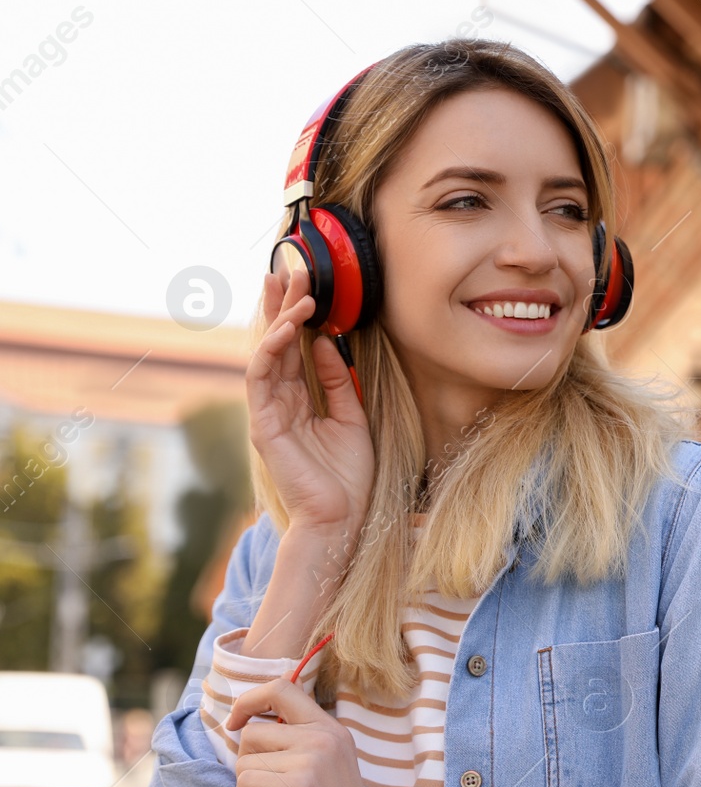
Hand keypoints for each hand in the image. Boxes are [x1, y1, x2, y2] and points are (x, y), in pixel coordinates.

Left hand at [226, 676, 388, 786]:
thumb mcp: (326, 768)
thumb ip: (299, 743)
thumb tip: (247, 727)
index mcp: (332, 729)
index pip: (281, 687)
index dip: (248, 701)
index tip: (236, 724)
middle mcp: (324, 737)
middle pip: (252, 731)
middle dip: (247, 766)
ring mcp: (313, 760)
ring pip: (244, 761)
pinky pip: (245, 785)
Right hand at [247, 267, 374, 545]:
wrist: (342, 517)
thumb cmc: (348, 474)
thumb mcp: (351, 417)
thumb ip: (337, 381)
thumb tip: (325, 342)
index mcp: (300, 399)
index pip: (295, 348)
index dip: (298, 316)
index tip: (307, 284)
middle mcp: (280, 401)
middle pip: (278, 343)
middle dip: (283, 306)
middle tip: (291, 269)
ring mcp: (269, 411)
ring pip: (268, 354)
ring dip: (278, 319)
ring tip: (293, 289)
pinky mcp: (263, 424)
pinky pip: (262, 378)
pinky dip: (272, 351)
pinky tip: (285, 330)